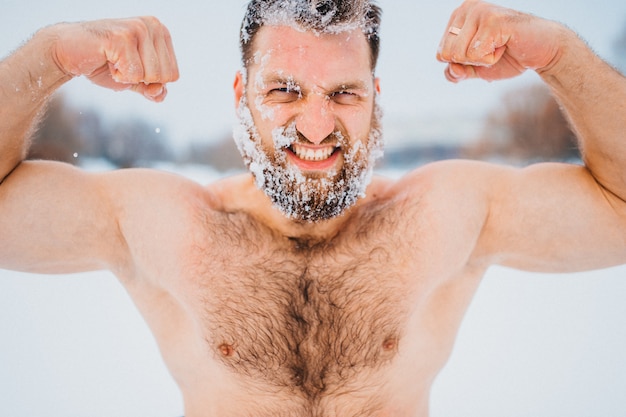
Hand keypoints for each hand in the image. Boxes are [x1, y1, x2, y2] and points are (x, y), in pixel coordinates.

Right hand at [51, 17, 178, 101]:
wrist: (68, 53)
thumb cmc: (104, 63)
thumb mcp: (135, 80)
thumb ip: (153, 89)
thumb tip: (160, 93)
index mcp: (161, 32)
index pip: (173, 75)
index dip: (150, 81)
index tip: (131, 66)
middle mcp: (152, 25)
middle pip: (165, 77)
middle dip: (141, 79)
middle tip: (121, 64)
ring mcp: (138, 29)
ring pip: (151, 76)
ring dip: (129, 77)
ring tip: (114, 60)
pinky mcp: (122, 37)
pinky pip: (134, 75)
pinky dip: (118, 76)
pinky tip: (106, 60)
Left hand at [436, 0, 562, 82]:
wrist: (542, 52)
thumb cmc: (508, 56)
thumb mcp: (475, 68)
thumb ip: (457, 71)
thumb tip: (451, 69)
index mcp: (458, 17)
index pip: (441, 54)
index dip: (463, 63)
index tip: (482, 52)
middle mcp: (467, 8)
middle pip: (448, 54)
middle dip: (471, 62)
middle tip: (492, 50)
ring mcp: (479, 11)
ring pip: (460, 55)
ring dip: (482, 60)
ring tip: (498, 46)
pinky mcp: (492, 20)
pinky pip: (475, 54)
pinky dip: (491, 58)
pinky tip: (504, 45)